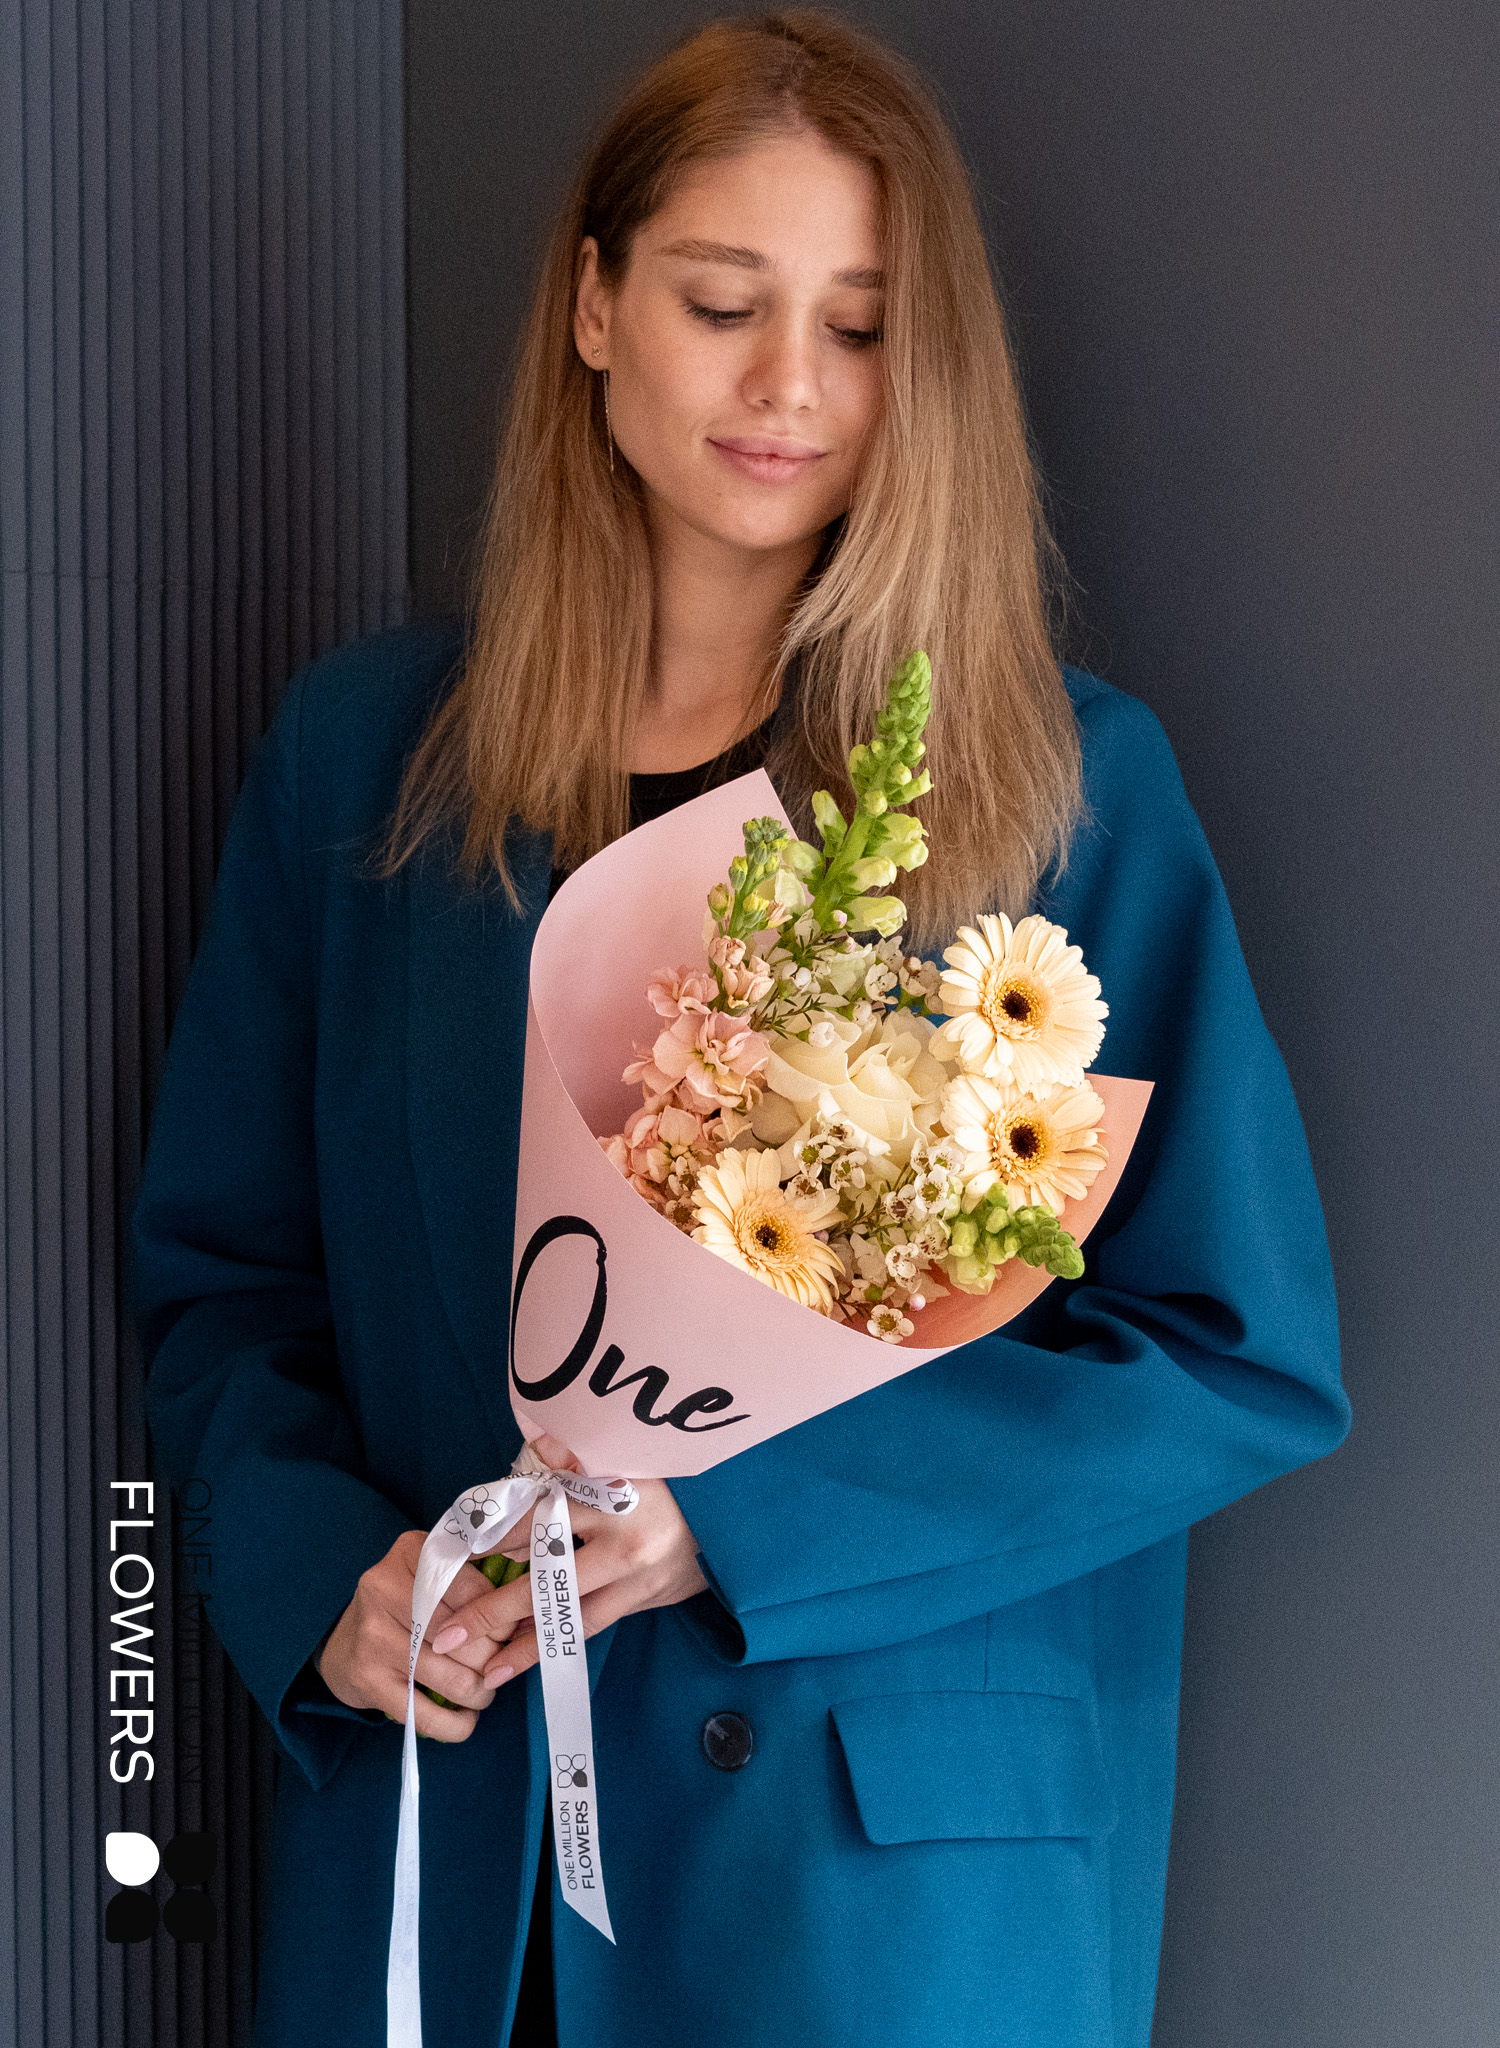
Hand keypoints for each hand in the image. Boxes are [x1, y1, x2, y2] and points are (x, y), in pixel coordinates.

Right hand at [316, 1529, 503, 1741]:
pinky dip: (455, 1724)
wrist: (341, 1644)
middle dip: (492, 1658)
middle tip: (497, 1666)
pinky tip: (465, 1720)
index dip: (499, 1618)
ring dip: (479, 1693)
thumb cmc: (404, 1608)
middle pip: (466, 1635)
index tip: (507, 1633)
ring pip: (453, 1678)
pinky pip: (425, 1714)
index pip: (474, 1590)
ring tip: (483, 1692)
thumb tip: (520, 1609)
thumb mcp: (429, 1575)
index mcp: (409, 1553)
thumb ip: (469, 1578)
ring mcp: (373, 1635)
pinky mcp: (368, 1678)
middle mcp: (385, 1587)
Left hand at [427, 1434, 708, 1687]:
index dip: (499, 1535)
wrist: (738, 1512)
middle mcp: (629, 1540)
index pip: (545, 1515)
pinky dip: (559, 1640)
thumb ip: (578, 1451)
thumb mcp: (629, 1455)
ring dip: (524, 1644)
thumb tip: (533, 1437)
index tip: (459, 1554)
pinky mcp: (651, 1600)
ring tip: (484, 1670)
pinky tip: (527, 1657)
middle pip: (550, 1577)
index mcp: (618, 1492)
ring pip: (572, 1616)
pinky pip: (595, 1624)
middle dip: (496, 1608)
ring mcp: (642, 1577)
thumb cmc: (671, 1476)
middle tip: (448, 1634)